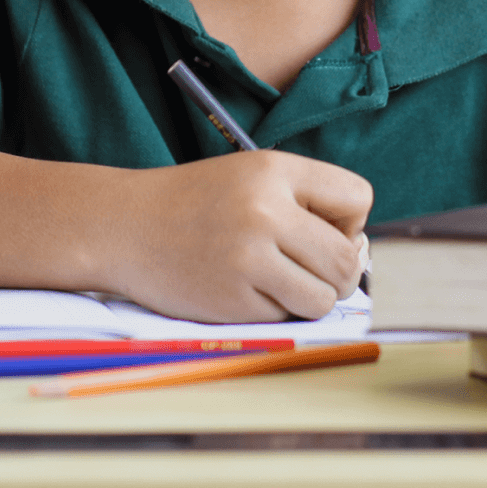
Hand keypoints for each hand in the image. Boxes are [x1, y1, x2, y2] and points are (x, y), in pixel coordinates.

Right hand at [103, 150, 372, 323]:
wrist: (124, 227)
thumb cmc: (196, 203)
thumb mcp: (251, 177)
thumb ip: (307, 204)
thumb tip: (362, 253)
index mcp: (273, 170)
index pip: (358, 198)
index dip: (349, 220)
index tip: (319, 227)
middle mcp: (264, 211)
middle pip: (348, 259)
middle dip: (337, 270)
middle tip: (305, 266)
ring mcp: (248, 258)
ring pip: (325, 298)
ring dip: (310, 297)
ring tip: (277, 280)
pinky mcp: (233, 300)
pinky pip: (286, 317)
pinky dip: (273, 309)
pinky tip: (241, 287)